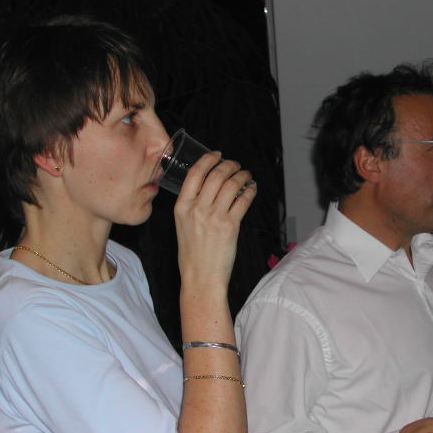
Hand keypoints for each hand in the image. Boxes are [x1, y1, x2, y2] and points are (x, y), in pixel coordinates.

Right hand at [174, 151, 255, 289]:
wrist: (200, 277)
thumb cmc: (192, 254)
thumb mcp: (182, 225)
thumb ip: (192, 205)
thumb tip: (209, 187)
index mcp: (181, 206)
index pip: (195, 173)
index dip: (208, 159)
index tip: (217, 154)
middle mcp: (197, 208)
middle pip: (216, 174)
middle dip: (229, 165)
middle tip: (235, 165)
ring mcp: (214, 217)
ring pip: (232, 184)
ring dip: (242, 176)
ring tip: (246, 175)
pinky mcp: (230, 226)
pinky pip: (243, 200)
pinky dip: (250, 191)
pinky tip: (251, 189)